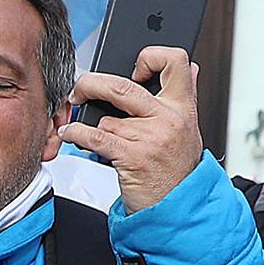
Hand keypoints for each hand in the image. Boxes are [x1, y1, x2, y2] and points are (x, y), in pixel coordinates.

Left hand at [59, 48, 202, 212]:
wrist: (179, 209)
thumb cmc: (179, 171)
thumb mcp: (189, 129)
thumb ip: (184, 97)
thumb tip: (191, 66)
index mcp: (183, 107)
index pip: (176, 61)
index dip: (152, 55)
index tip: (135, 68)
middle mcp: (169, 119)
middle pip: (124, 85)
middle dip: (92, 83)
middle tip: (81, 87)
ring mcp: (150, 138)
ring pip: (106, 116)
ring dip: (87, 121)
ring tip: (79, 124)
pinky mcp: (132, 157)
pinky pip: (95, 136)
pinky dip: (77, 133)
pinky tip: (72, 134)